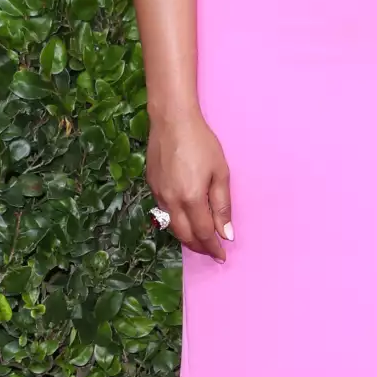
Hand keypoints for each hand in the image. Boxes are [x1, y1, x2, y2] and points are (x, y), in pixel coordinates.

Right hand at [146, 110, 232, 260]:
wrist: (172, 120)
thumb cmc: (201, 142)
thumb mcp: (220, 172)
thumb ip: (222, 205)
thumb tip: (225, 233)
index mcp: (191, 198)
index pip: (203, 233)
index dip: (213, 247)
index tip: (222, 256)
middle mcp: (171, 201)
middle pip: (184, 235)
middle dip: (199, 247)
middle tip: (211, 251)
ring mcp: (159, 194)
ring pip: (171, 226)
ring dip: (186, 237)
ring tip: (199, 239)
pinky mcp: (151, 186)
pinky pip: (163, 212)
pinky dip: (175, 222)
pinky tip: (184, 218)